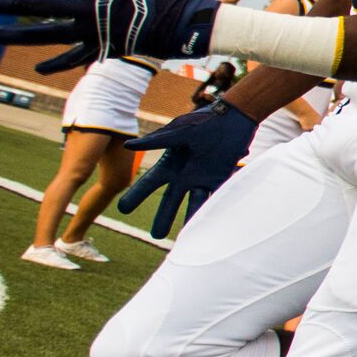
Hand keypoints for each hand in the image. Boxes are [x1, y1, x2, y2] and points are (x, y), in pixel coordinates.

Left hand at [0, 0, 219, 73]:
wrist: (193, 28)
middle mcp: (92, 13)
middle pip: (43, 9)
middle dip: (10, 6)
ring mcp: (96, 35)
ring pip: (50, 36)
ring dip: (20, 36)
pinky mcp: (106, 50)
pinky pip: (77, 58)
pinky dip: (58, 62)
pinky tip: (39, 66)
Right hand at [118, 99, 257, 237]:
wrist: (234, 118)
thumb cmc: (203, 121)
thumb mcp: (180, 131)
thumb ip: (157, 141)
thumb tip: (129, 146)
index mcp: (170, 164)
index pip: (149, 184)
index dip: (136, 196)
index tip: (123, 210)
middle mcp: (184, 175)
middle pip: (170, 200)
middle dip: (163, 217)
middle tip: (155, 236)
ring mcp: (203, 178)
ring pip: (194, 204)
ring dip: (189, 220)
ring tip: (186, 238)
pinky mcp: (222, 179)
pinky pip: (216, 198)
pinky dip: (214, 210)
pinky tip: (211, 225)